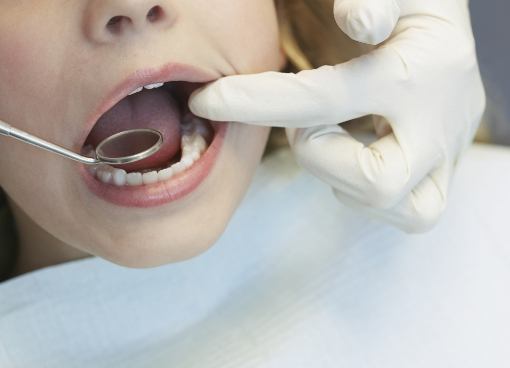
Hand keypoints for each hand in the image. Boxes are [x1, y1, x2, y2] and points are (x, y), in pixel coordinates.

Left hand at [189, 0, 485, 232]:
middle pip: (378, 181)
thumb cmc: (405, 6)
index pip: (324, 100)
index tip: (208, 101)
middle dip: (320, 157)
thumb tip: (356, 19)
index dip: (255, 103)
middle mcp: (442, 121)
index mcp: (422, 69)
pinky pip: (413, 210)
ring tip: (332, 136)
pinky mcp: (446, 171)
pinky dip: (365, 192)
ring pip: (404, 208)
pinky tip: (351, 153)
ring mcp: (449, 152)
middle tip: (306, 124)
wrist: (446, 32)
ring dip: (344, 179)